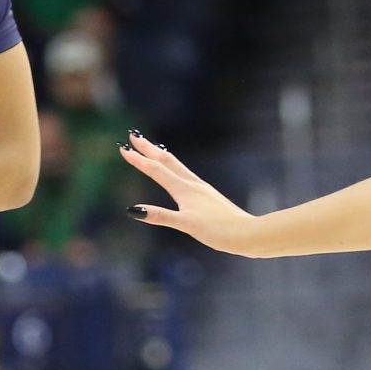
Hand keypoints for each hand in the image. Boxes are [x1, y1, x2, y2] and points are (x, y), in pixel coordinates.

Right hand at [118, 132, 263, 255]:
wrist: (247, 233)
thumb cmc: (218, 230)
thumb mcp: (186, 225)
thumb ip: (160, 216)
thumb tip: (134, 210)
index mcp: (184, 189)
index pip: (156, 170)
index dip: (138, 160)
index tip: (123, 148)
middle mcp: (192, 184)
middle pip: (166, 161)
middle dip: (148, 149)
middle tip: (134, 136)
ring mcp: (201, 188)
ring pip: (177, 166)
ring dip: (161, 155)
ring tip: (152, 148)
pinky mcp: (207, 195)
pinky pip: (185, 175)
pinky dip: (173, 168)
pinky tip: (177, 174)